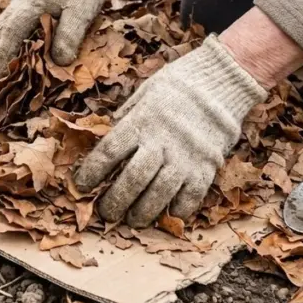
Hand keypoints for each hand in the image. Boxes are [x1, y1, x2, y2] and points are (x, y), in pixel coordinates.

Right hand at [0, 0, 115, 80]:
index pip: (9, 33)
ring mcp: (19, 2)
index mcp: (30, 3)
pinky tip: (8, 58)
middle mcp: (19, 2)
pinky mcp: (24, 4)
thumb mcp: (83, 11)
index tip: (1, 78)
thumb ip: (70, 36)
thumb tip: (58, 62)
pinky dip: (2, 43)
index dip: (3, 57)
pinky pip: (7, 25)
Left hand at [75, 36, 268, 226]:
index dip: (91, 173)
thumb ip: (127, 118)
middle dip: (115, 202)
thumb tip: (107, 138)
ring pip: (159, 195)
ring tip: (133, 220)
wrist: (221, 82)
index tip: (81, 186)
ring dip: (143, 213)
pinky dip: (178, 210)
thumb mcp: (145, 93)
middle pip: (132, 180)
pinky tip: (168, 214)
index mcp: (141, 121)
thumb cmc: (178, 85)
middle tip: (107, 213)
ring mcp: (186, 157)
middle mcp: (162, 142)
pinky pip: (191, 197)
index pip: (108, 152)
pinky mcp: (207, 167)